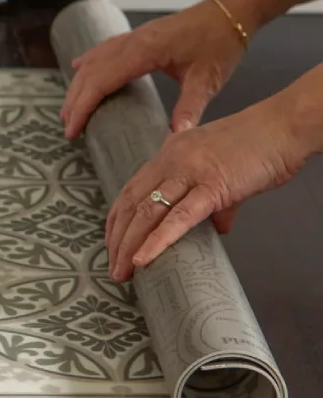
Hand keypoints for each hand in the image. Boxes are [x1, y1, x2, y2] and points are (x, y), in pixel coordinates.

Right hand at [60, 0, 247, 139]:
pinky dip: (89, 63)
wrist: (231, 10)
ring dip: (79, 84)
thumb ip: (190, 108)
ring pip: (94, 61)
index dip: (83, 106)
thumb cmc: (220, 41)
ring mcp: (133, 36)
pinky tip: (79, 68)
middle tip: (68, 127)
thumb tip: (176, 137)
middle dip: (75, 100)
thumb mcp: (207, 79)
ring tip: (69, 108)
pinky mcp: (138, 35)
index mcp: (144, 51)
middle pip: (91, 72)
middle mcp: (132, 41)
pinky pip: (104, 49)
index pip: (101, 81)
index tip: (73, 129)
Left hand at [104, 93, 309, 281]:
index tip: (111, 243)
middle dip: (116, 239)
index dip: (116, 219)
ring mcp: (189, 172)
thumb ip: (217, 201)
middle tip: (112, 266)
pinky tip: (142, 259)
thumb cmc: (261, 144)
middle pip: (130, 204)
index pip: (130, 189)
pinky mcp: (212, 186)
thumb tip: (218, 227)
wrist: (286, 125)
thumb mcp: (224, 169)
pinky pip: (178, 218)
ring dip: (128, 246)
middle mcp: (171, 160)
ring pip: (146, 212)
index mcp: (169, 153)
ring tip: (121, 272)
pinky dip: (156, 241)